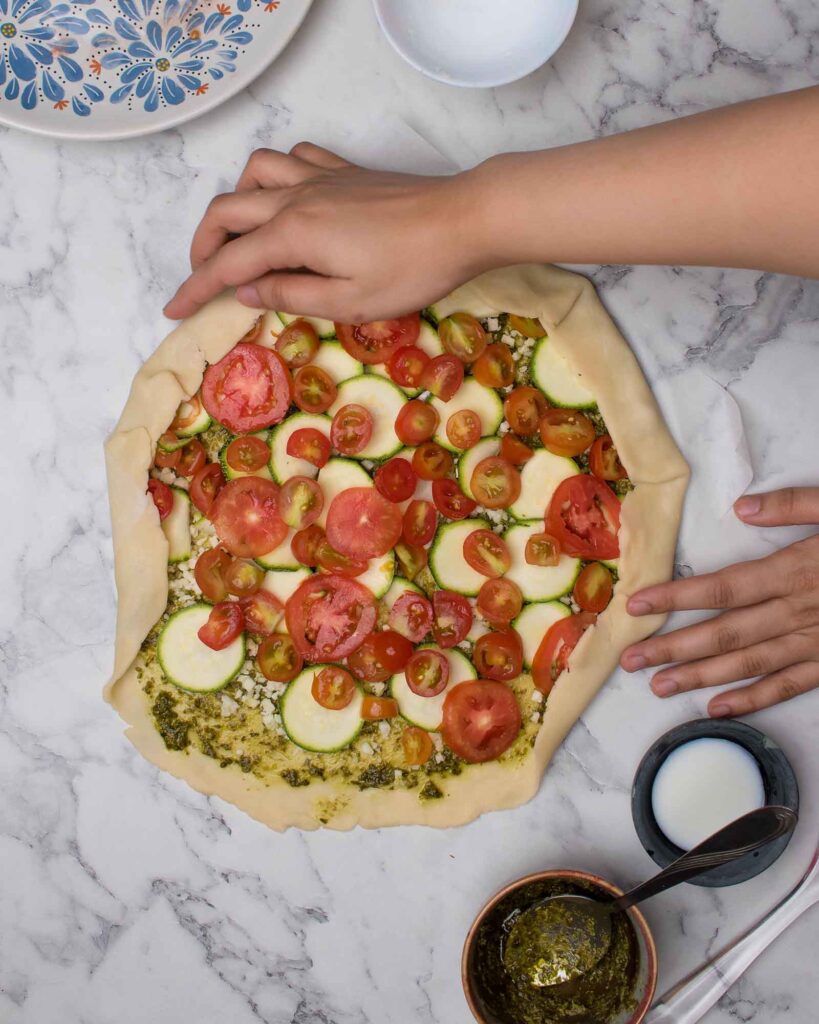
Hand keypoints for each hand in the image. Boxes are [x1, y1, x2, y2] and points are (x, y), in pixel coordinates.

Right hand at [163, 143, 491, 322]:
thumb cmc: (412, 269)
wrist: (462, 220)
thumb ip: (293, 295)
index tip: (173, 309)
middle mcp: (296, 197)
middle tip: (203, 278)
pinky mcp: (344, 171)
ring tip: (241, 236)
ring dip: (234, 204)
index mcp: (293, 234)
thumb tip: (248, 290)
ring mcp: (320, 177)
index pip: (228, 264)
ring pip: (254, 174)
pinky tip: (286, 197)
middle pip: (227, 212)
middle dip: (203, 247)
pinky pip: (293, 157)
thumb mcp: (350, 302)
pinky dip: (274, 175)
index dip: (196, 289)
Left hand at [621, 487, 818, 715]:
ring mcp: (817, 641)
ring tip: (658, 686)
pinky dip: (755, 699)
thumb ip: (795, 507)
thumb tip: (742, 508)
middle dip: (674, 647)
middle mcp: (799, 611)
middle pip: (725, 633)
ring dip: (702, 676)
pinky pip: (792, 685)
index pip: (722, 587)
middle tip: (630, 661)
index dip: (676, 598)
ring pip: (750, 664)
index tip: (636, 606)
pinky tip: (719, 708)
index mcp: (796, 570)